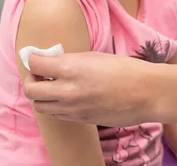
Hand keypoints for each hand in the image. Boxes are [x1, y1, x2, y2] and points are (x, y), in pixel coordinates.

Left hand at [23, 52, 154, 126]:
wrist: (146, 93)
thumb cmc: (123, 70)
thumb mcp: (92, 56)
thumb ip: (67, 60)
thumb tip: (50, 61)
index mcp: (70, 70)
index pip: (35, 64)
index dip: (32, 58)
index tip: (36, 56)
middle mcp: (67, 92)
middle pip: (30, 90)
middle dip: (31, 80)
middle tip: (39, 73)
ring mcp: (73, 109)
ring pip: (39, 106)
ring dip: (40, 94)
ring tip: (52, 85)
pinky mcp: (80, 120)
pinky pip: (56, 114)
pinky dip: (53, 105)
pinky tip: (64, 95)